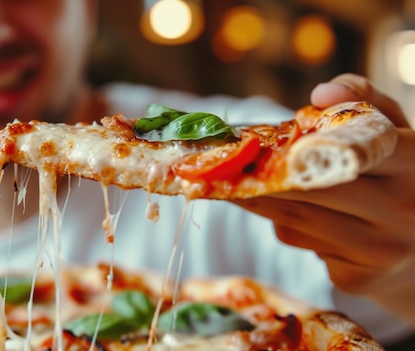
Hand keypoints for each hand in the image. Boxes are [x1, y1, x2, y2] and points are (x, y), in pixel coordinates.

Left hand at [234, 73, 414, 324]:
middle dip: (258, 174)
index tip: (255, 142)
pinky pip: (300, 241)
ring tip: (226, 184)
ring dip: (256, 199)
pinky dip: (283, 224)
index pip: (350, 147)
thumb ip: (363, 100)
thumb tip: (321, 93)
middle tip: (220, 164)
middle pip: (309, 186)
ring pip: (296, 217)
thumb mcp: (394, 133)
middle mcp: (404, 208)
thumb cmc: (398, 179)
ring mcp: (381, 248)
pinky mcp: (358, 277)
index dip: (301, 144)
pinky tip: (283, 213)